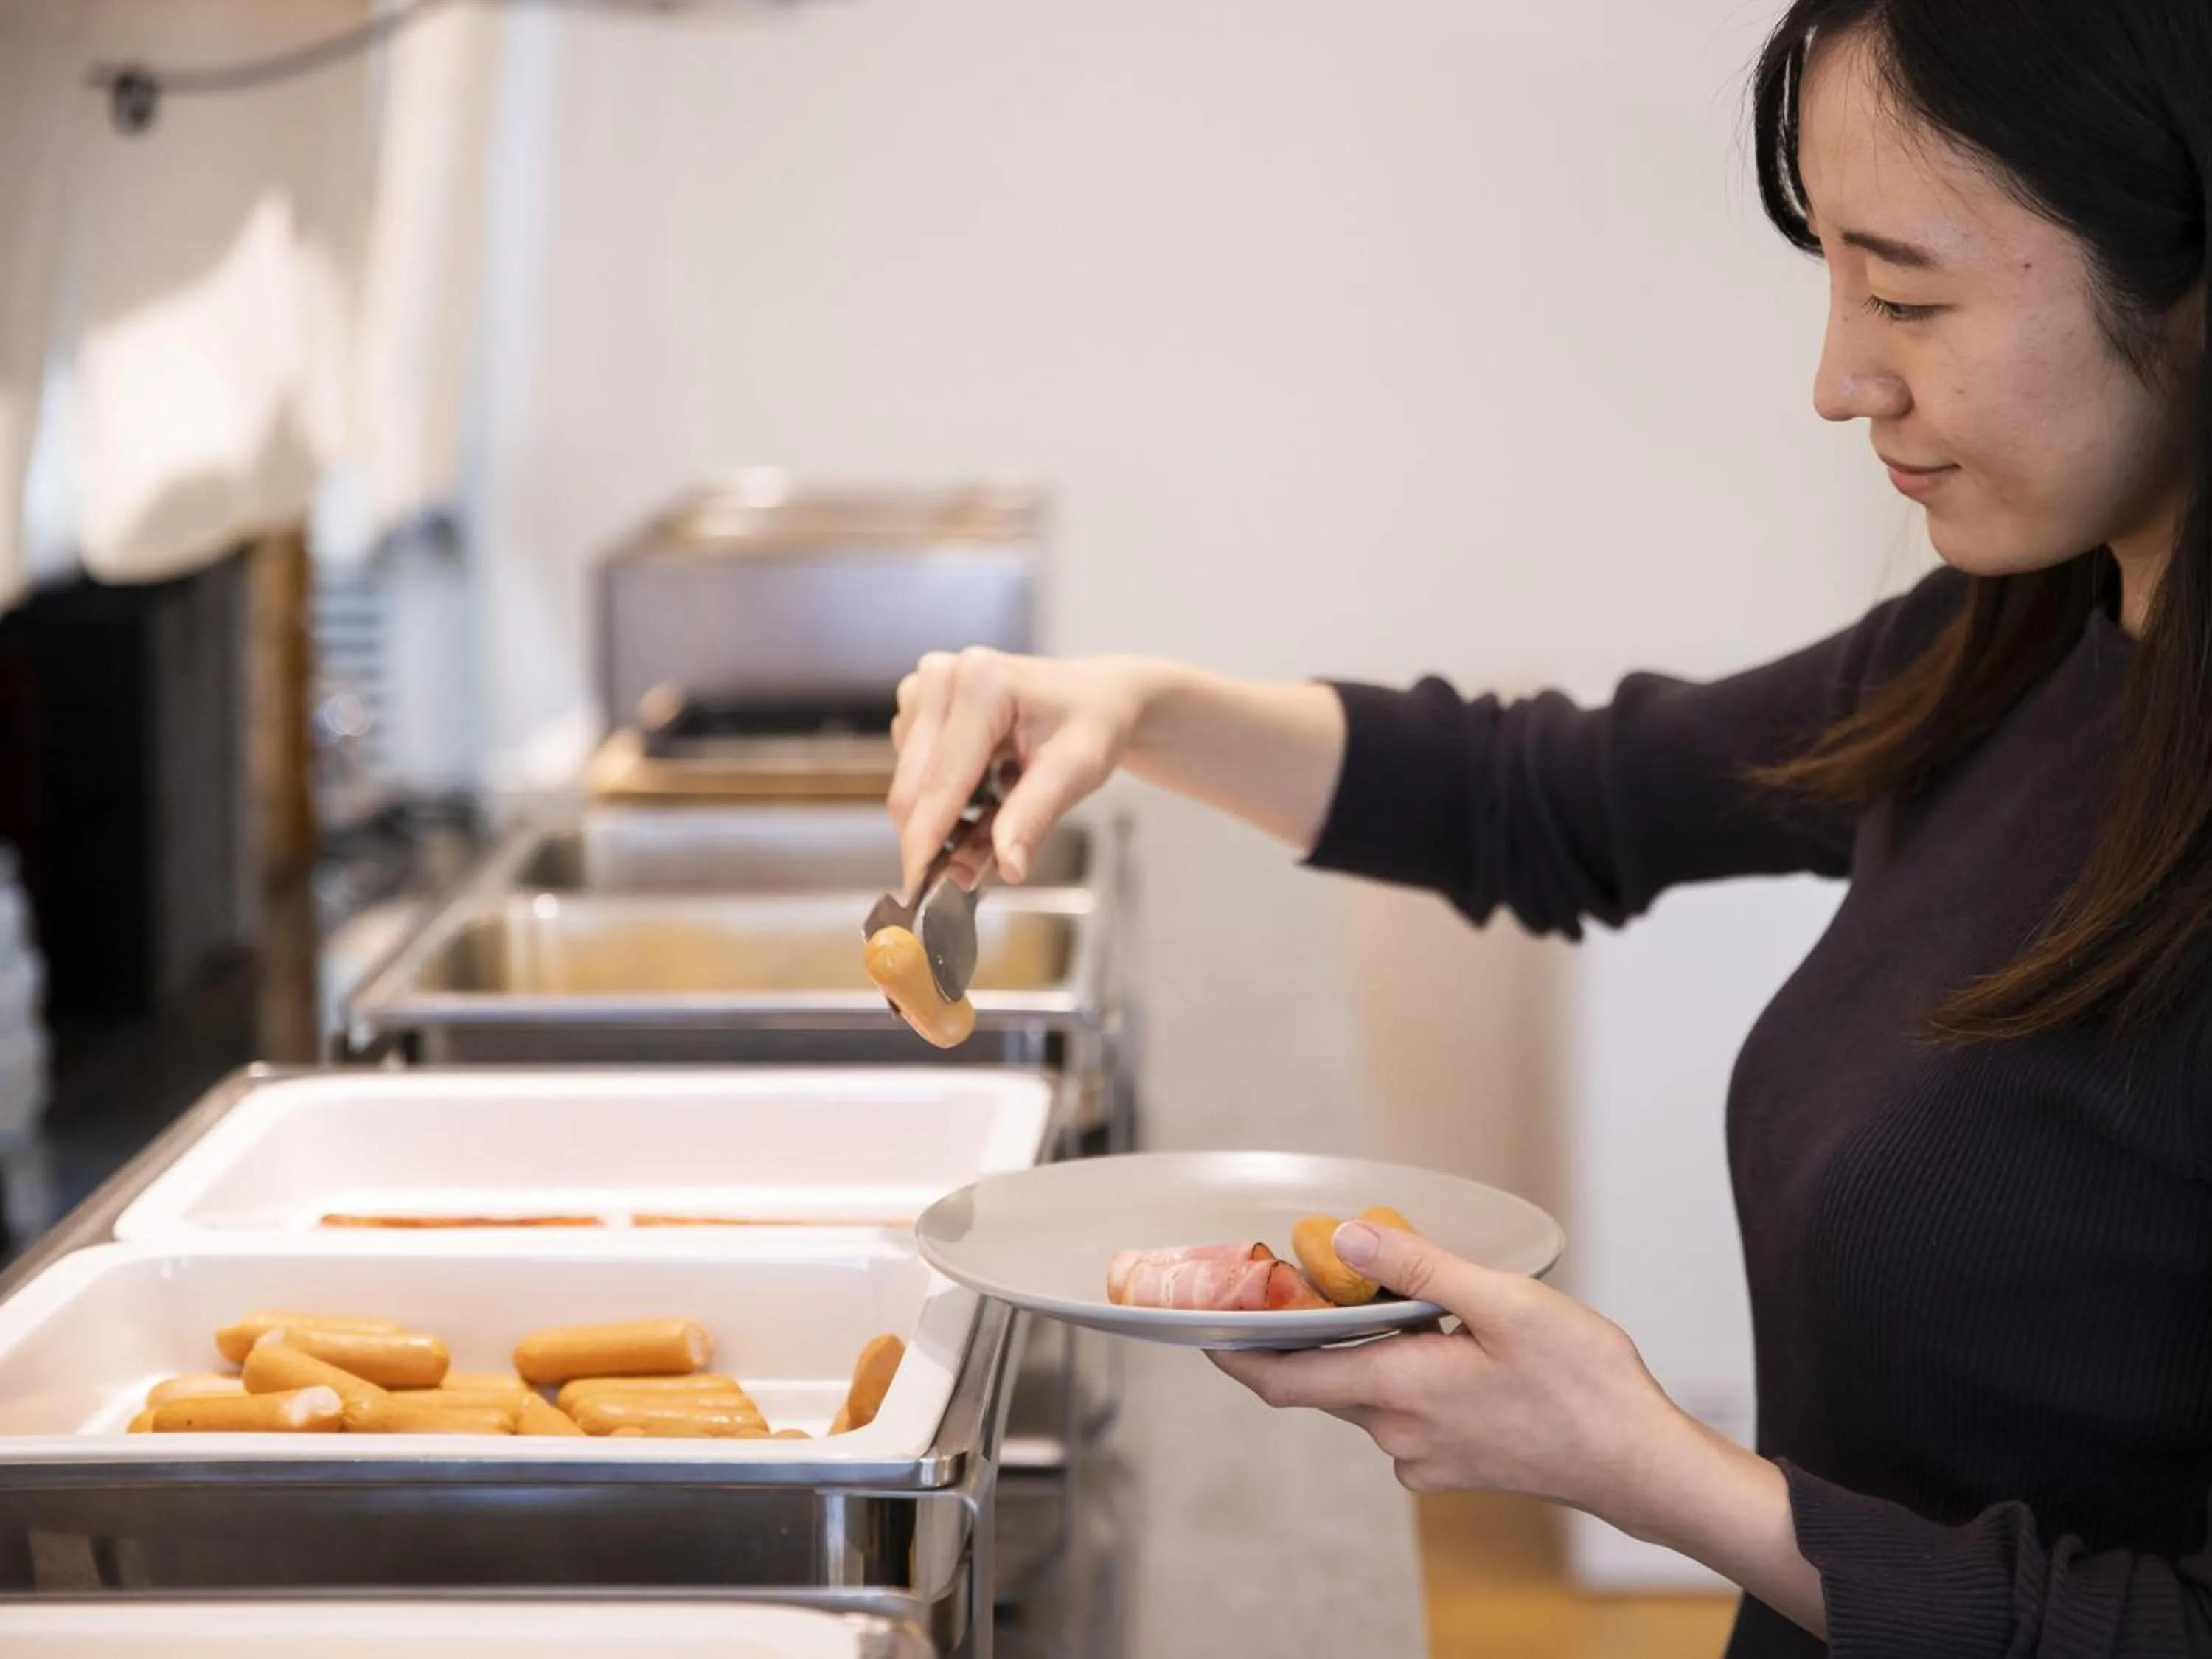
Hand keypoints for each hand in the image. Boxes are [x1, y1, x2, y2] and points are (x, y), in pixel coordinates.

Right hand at [888, 649, 1165, 895]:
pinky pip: (913, 770)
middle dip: (933, 840)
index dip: (927, 841)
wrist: (1097, 696)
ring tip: (997, 815)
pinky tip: (981, 792)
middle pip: (913, 786)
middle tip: (965, 876)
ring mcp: (926, 685)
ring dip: (941, 820)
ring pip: (910, 783)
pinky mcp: (919, 701)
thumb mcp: (1078, 770)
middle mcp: (943, 676)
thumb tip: (1006, 868)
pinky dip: (942, 799)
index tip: (918, 889)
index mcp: (982, 684)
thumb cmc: (1092, 724)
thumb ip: (1035, 817)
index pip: (943, 780)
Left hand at [1209, 1220, 1691, 1518]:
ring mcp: (1425, 1457)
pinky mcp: (1452, 1465)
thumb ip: (1417, 1269)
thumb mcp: (1503, 1302)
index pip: (1283, 1380)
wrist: (1638, 1462)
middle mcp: (1399, 1434)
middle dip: (1299, 1337)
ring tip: (1375, 1298)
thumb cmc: (1582, 1383)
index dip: (1234, 1353)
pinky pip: (1400, 1415)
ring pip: (1364, 1395)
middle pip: (1320, 1382)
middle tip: (1287, 1285)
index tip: (1200, 1325)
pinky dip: (1396, 1375)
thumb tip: (1345, 1240)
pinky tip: (1434, 1342)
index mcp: (1399, 1389)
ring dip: (1357, 1352)